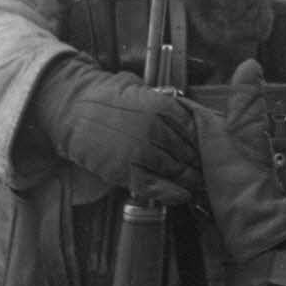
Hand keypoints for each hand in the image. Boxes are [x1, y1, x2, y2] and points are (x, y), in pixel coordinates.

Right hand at [32, 54, 203, 203]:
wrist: (72, 107)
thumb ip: (166, 102)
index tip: (213, 151)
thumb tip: (191, 113)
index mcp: (164, 107)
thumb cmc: (106, 95)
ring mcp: (142, 151)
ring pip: (176, 171)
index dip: (206, 144)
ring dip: (190, 180)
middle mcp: (157, 129)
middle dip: (201, 164)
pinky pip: (155, 187)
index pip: (197, 130)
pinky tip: (182, 195)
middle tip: (212, 174)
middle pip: (190, 153)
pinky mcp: (126, 170)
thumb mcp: (142, 89)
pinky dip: (171, 193)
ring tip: (200, 187)